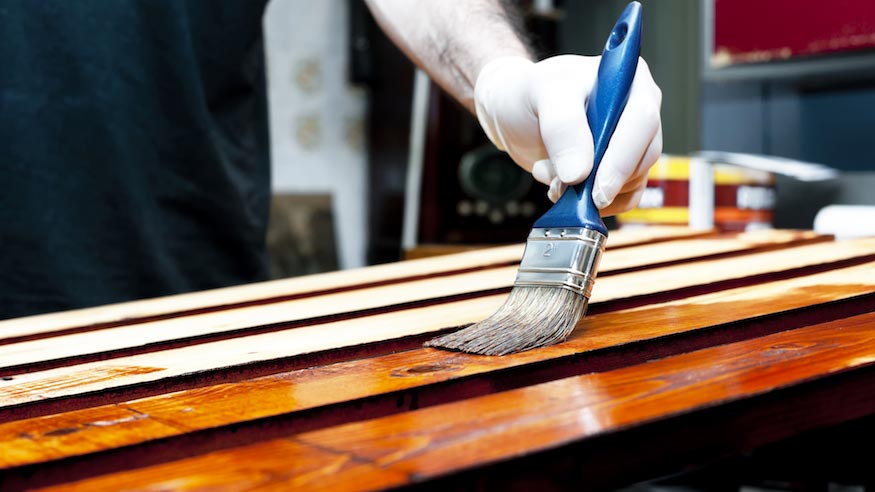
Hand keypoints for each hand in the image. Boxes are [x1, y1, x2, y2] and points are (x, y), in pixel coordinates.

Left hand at [474, 55, 661, 215]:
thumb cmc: (531, 92)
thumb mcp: (543, 95)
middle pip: (642, 157)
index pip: (641, 122)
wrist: (514, 112)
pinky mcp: (617, 170)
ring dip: (589, 192)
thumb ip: (562, 127)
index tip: (598, 188)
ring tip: (551, 178)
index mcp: (629, 82)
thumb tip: (579, 173)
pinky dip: (590, 203)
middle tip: (562, 186)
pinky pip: (620, 198)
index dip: (622, 158)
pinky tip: (560, 188)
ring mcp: (629, 143)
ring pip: (631, 182)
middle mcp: (637, 112)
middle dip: (601, 181)